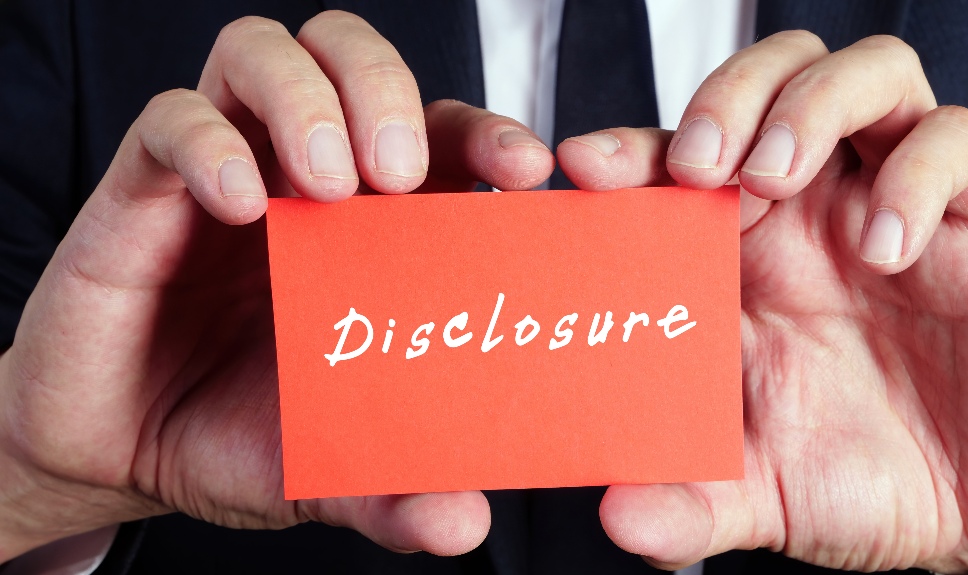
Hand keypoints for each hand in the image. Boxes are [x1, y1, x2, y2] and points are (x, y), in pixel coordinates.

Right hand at [0, 11, 553, 560]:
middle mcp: (304, 181)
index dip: (489, 134)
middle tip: (400, 174)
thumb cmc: (239, 436)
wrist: (121, 453)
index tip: (528, 167)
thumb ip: (393, 490)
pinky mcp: (145, 188)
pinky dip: (208, 143)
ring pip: (265, 55)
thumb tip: (466, 521)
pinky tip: (236, 203)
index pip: (444, 139)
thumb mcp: (328, 467)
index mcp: (373, 228)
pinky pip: (173, 121)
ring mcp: (225, 171)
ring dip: (308, 96)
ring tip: (326, 181)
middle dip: (389, 91)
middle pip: (356, 61)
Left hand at [558, 31, 967, 572]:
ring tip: (774, 176)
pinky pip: (956, 145)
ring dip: (807, 105)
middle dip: (724, 98)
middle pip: (768, 78)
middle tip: (697, 164)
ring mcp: (892, 206)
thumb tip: (618, 517)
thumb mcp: (757, 495)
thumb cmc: (857, 479)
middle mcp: (812, 215)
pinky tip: (886, 249)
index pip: (677, 161)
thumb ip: (689, 505)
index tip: (585, 165)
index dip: (630, 149)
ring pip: (865, 75)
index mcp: (740, 257)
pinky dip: (914, 176)